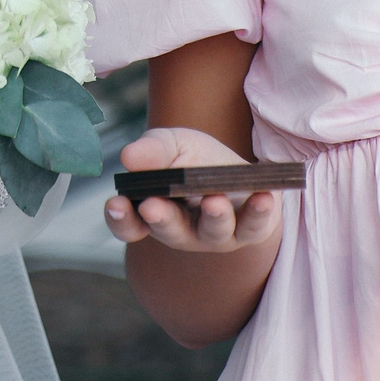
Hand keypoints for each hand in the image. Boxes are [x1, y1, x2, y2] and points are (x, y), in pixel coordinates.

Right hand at [102, 127, 282, 253]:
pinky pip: (253, 227)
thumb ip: (152, 151)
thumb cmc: (197, 160)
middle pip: (168, 230)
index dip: (120, 218)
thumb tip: (128, 157)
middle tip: (153, 207)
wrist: (238, 172)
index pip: (129, 224)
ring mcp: (215, 236)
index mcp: (153, 211)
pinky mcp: (249, 232)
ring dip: (213, 217)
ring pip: (212, 232)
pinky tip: (264, 197)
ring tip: (214, 201)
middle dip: (161, 219)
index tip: (116, 204)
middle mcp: (181, 231)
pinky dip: (259, 212)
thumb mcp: (172, 144)